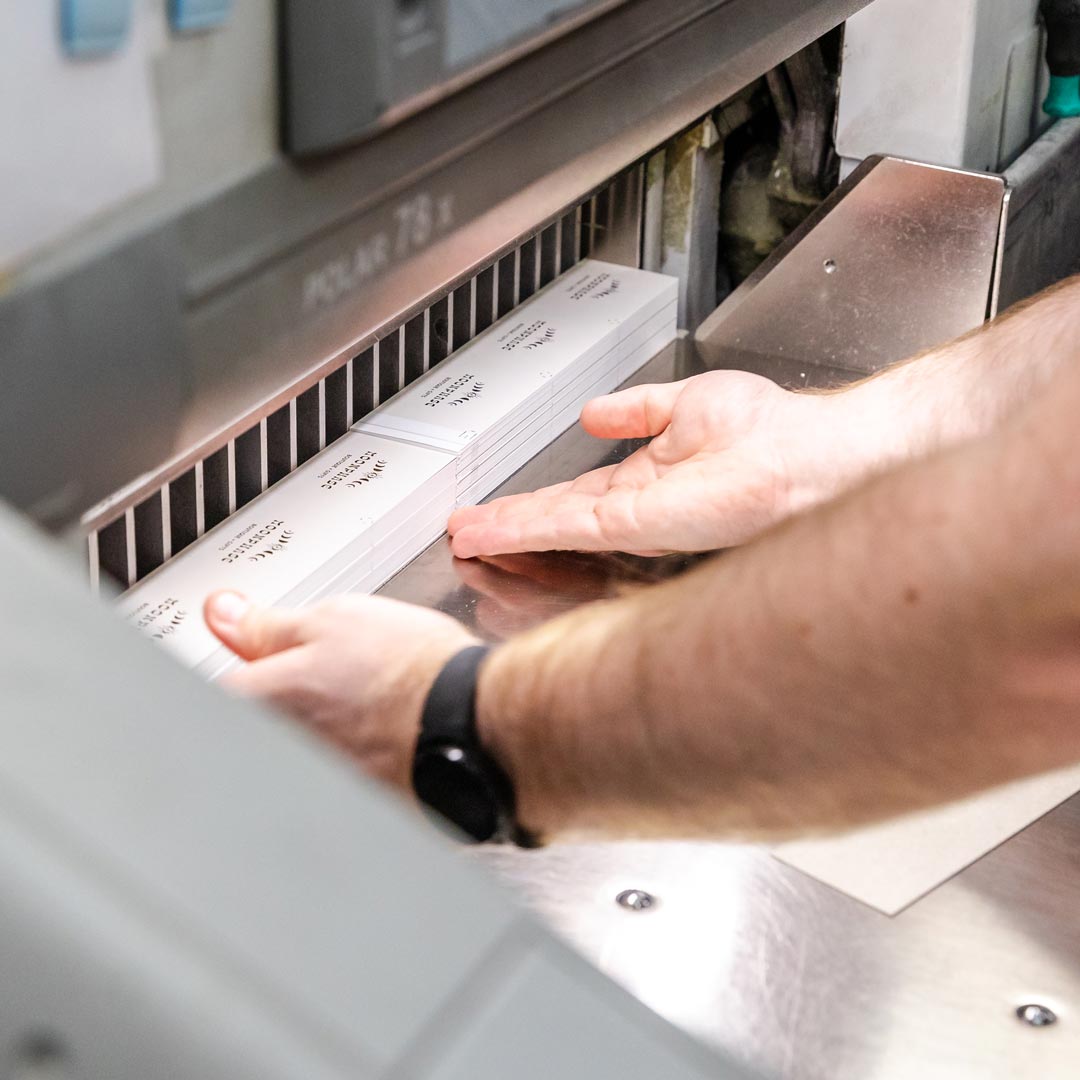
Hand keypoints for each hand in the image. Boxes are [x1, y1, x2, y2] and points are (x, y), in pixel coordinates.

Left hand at [203, 591, 478, 788]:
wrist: (472, 717)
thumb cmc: (410, 671)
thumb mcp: (333, 619)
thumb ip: (266, 624)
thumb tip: (223, 613)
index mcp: (264, 700)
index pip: (219, 685)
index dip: (239, 662)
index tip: (255, 649)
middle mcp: (282, 747)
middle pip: (261, 717)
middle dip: (282, 693)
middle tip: (326, 667)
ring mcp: (318, 774)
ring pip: (302, 741)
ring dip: (321, 721)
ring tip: (365, 695)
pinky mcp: (356, 794)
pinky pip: (339, 764)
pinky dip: (353, 746)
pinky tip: (383, 725)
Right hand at [448, 370, 850, 557]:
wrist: (805, 455)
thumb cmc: (770, 432)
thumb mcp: (684, 405)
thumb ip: (637, 411)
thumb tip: (597, 412)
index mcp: (648, 479)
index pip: (576, 495)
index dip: (534, 500)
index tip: (499, 505)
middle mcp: (636, 506)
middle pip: (558, 518)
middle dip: (508, 523)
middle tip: (465, 528)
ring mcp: (633, 520)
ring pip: (555, 530)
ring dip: (506, 531)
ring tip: (464, 534)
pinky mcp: (635, 524)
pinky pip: (569, 527)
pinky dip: (526, 529)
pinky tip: (493, 531)